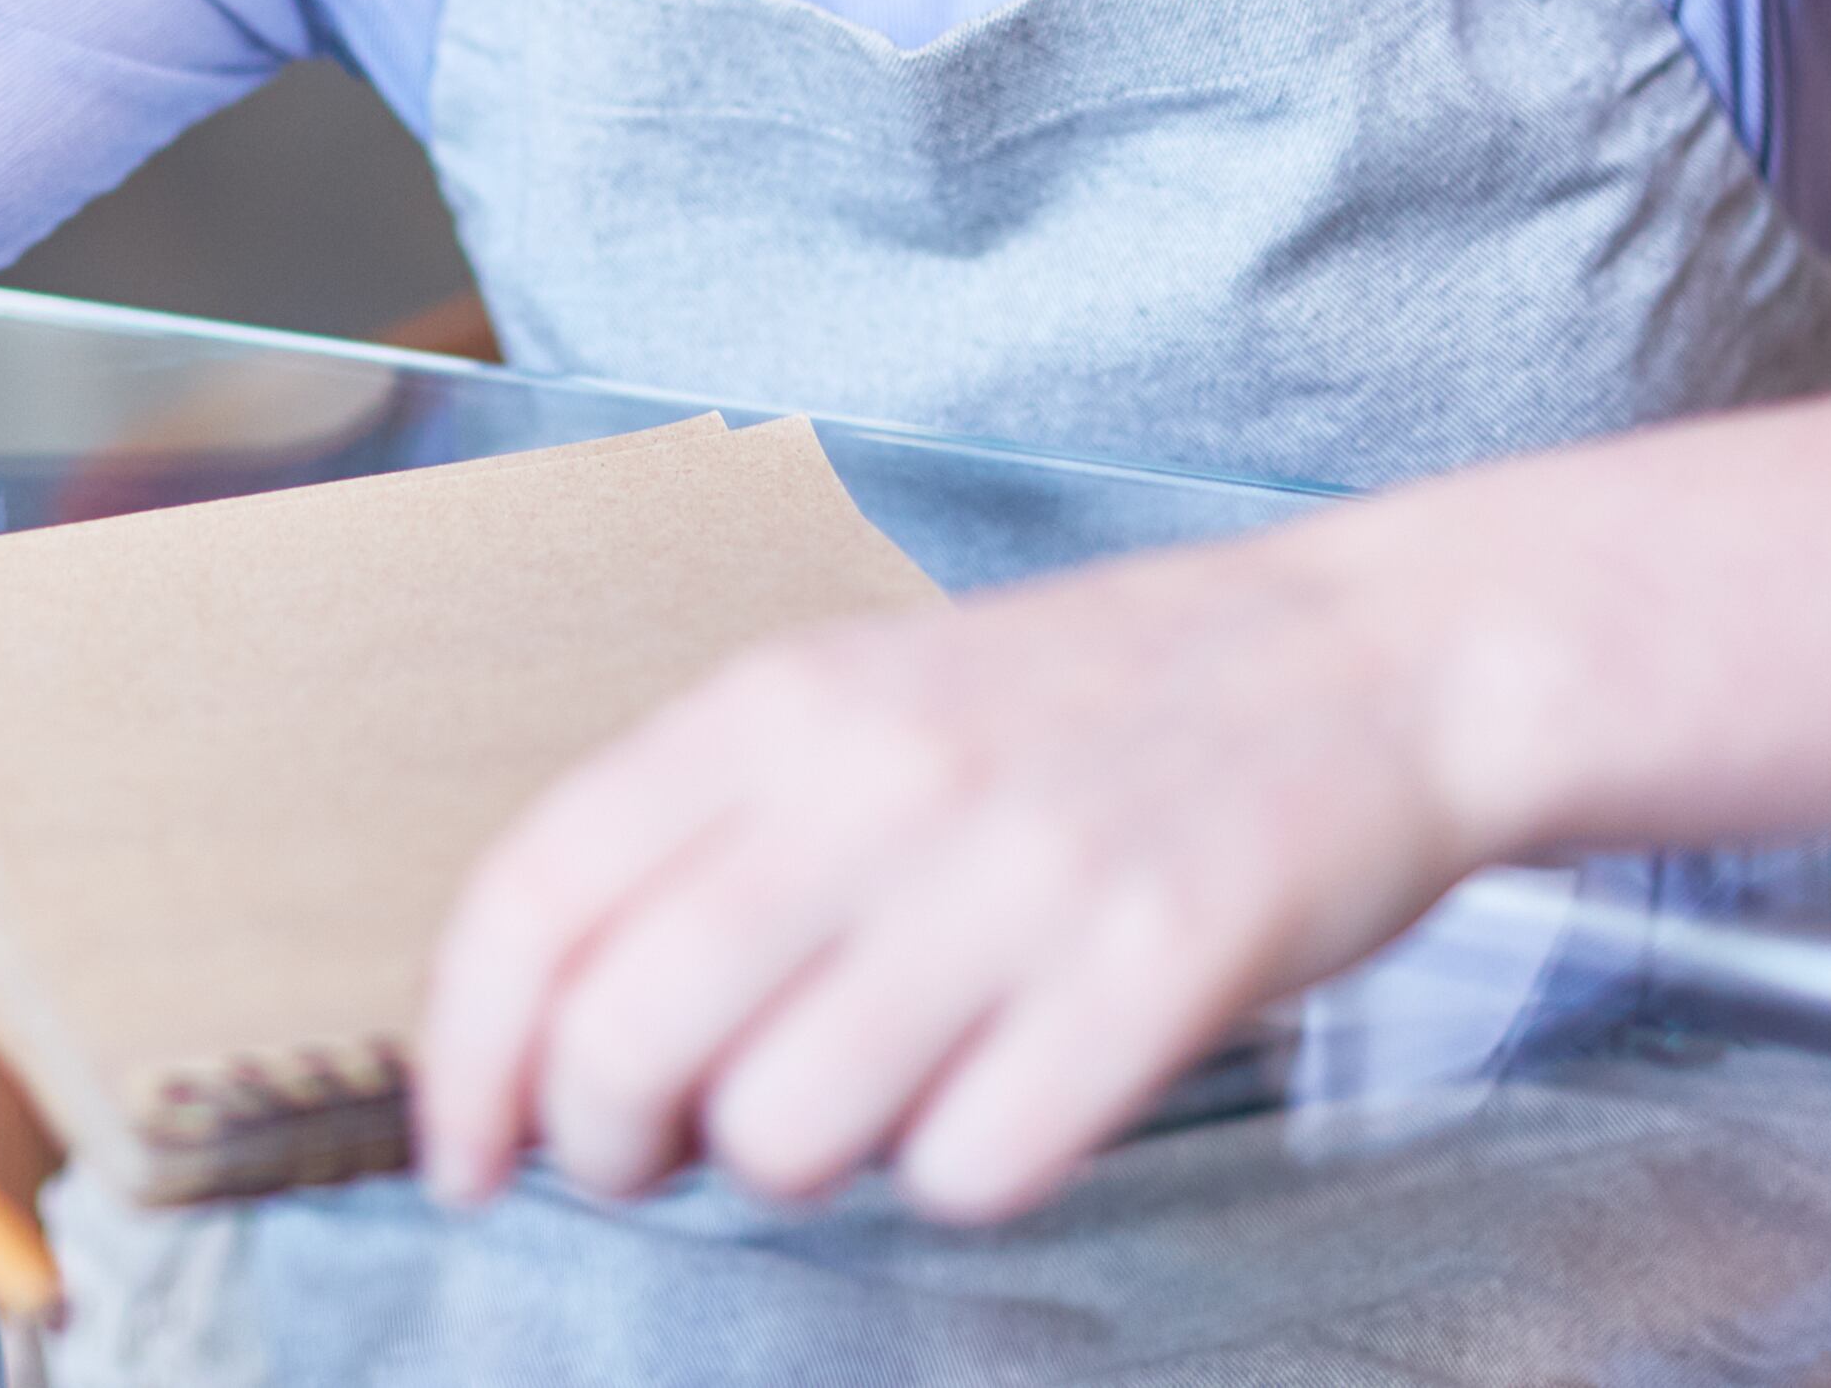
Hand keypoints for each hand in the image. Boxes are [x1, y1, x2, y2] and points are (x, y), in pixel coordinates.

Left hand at [409, 530, 1484, 1223]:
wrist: (1367, 660)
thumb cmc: (1089, 712)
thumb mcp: (865, 712)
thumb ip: (706, 843)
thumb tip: (551, 1041)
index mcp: (781, 705)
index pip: (535, 896)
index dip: (465, 1058)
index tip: (464, 1152)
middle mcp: (878, 777)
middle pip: (626, 1041)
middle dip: (609, 1149)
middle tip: (664, 1155)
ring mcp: (1019, 873)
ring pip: (782, 1134)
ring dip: (804, 1161)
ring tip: (880, 1088)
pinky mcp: (1154, 969)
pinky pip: (969, 1169)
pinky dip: (969, 1170)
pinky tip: (1012, 1092)